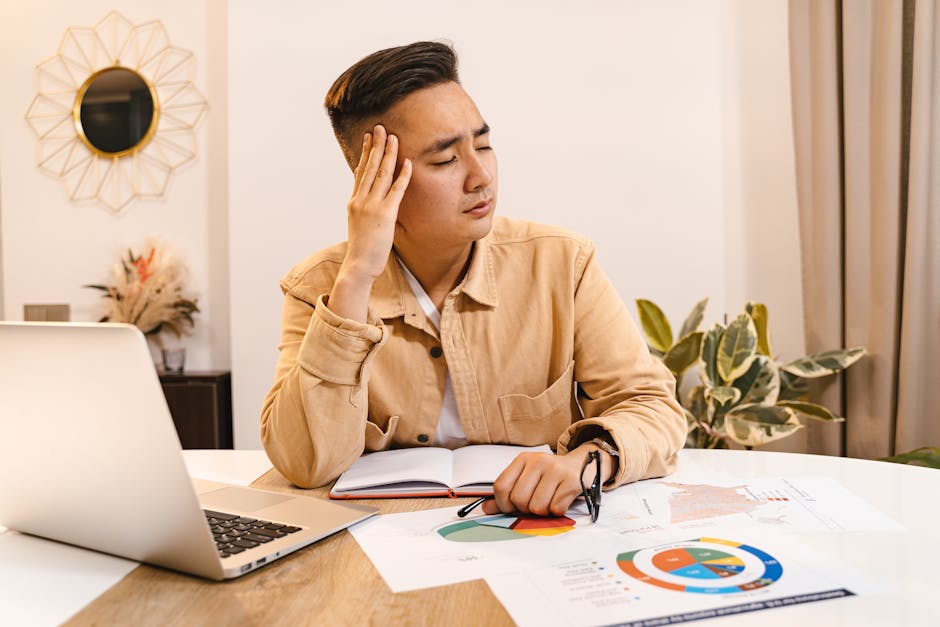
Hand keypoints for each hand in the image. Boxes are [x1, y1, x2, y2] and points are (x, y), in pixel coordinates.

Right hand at [328, 126, 411, 320]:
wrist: (358, 265)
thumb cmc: (362, 251)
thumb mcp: (359, 227)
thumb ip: (364, 213)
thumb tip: (370, 208)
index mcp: (354, 202)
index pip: (360, 172)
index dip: (365, 153)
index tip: (368, 138)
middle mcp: (360, 200)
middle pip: (370, 167)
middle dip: (376, 146)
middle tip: (380, 128)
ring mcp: (371, 206)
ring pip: (381, 174)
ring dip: (388, 154)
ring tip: (393, 137)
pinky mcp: (385, 214)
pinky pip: (396, 190)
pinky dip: (402, 176)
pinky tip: (408, 163)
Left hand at [482, 445, 613, 516]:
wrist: (583, 464)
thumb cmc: (551, 475)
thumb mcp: (527, 477)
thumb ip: (507, 493)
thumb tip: (486, 509)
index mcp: (523, 459)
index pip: (501, 487)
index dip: (503, 504)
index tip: (511, 508)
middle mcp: (538, 461)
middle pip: (519, 500)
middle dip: (526, 509)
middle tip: (535, 504)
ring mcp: (556, 470)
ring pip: (537, 507)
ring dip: (543, 512)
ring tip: (549, 501)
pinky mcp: (572, 481)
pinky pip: (556, 509)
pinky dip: (557, 511)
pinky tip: (561, 500)